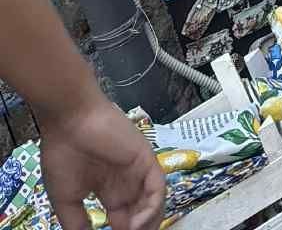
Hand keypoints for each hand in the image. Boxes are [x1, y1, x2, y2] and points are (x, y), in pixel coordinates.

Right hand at [39, 92, 164, 229]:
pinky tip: (137, 224)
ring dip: (148, 224)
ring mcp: (138, 170)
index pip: (124, 220)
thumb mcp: (67, 200)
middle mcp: (127, 182)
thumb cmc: (63, 155)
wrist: (69, 122)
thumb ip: (78, 224)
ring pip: (153, 203)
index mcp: (110, 190)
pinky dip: (151, 209)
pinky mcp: (146, 159)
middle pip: (141, 214)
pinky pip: (157, 188)